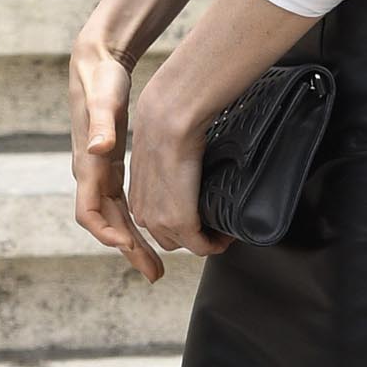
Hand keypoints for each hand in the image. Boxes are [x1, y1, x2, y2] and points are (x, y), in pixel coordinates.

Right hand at [70, 29, 160, 284]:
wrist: (95, 65)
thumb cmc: (98, 82)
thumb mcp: (101, 100)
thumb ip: (99, 125)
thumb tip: (98, 148)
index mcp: (87, 165)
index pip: (89, 213)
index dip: (106, 234)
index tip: (128, 247)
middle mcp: (90, 175)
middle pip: (107, 225)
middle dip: (129, 250)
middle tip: (155, 274)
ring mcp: (99, 174)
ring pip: (116, 219)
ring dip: (135, 243)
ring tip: (157, 266)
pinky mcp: (110, 168)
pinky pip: (122, 205)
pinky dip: (136, 223)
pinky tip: (155, 231)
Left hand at [125, 82, 230, 262]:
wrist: (168, 119)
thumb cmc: (167, 125)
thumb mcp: (162, 153)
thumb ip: (168, 168)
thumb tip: (184, 166)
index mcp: (138, 196)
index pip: (160, 224)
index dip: (185, 224)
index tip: (204, 217)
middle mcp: (144, 212)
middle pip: (173, 239)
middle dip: (196, 235)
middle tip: (216, 225)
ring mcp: (160, 220)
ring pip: (187, 244)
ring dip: (207, 240)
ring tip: (223, 228)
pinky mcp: (180, 222)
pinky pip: (201, 247)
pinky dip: (217, 243)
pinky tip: (228, 233)